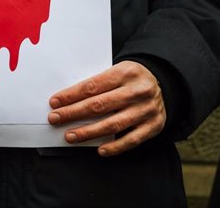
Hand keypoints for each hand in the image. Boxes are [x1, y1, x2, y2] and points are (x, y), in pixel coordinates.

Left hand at [48, 60, 165, 156]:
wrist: (164, 83)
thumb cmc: (131, 78)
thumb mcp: (118, 71)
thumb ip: (99, 84)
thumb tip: (69, 100)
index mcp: (126, 72)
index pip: (93, 86)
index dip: (71, 95)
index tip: (55, 102)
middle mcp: (137, 91)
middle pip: (99, 105)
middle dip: (73, 113)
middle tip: (55, 118)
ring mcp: (147, 109)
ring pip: (113, 124)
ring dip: (88, 132)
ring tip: (70, 135)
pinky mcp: (154, 126)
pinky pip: (131, 140)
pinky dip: (114, 146)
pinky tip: (99, 149)